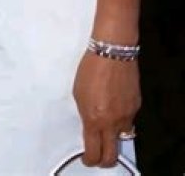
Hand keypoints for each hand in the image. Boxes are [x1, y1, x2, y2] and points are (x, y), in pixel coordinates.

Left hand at [73, 51, 140, 166]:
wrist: (112, 53)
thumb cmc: (90, 69)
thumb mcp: (78, 93)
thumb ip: (85, 114)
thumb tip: (90, 124)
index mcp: (94, 119)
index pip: (93, 151)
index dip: (89, 159)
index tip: (87, 159)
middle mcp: (112, 123)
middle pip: (111, 155)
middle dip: (104, 161)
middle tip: (98, 157)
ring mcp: (127, 116)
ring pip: (122, 137)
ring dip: (113, 137)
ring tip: (106, 128)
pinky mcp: (136, 107)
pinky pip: (129, 121)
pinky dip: (121, 119)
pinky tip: (114, 106)